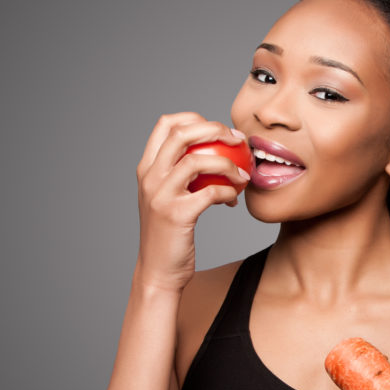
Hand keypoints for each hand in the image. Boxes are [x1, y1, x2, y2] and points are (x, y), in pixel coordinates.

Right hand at [134, 113, 249, 290]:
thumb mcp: (169, 199)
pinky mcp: (177, 215)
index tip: (217, 129)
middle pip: (181, 133)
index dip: (194, 118)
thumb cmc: (170, 235)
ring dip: (227, 164)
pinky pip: (210, 192)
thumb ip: (182, 176)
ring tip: (243, 174)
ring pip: (196, 159)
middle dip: (215, 129)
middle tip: (238, 140)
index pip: (165, 124)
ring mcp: (160, 195)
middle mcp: (149, 177)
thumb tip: (218, 154)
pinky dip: (227, 191)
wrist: (158, 272)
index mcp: (146, 168)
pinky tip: (235, 196)